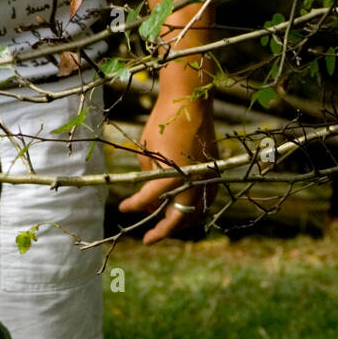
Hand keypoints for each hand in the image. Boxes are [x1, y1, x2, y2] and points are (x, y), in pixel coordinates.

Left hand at [119, 80, 216, 244]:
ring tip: (165, 226)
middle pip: (177, 219)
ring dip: (180, 222)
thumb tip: (149, 197)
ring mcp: (207, 177)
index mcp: (171, 175)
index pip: (148, 199)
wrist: (190, 99)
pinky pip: (206, 199)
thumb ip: (147, 176)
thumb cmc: (164, 121)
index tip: (122, 208)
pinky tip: (183, 209)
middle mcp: (192, 181)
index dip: (133, 206)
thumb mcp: (147, 150)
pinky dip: (195, 208)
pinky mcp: (214, 170)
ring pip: (195, 213)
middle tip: (148, 239)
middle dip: (162, 231)